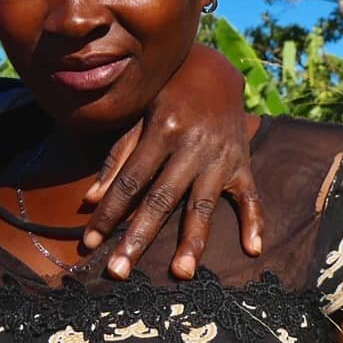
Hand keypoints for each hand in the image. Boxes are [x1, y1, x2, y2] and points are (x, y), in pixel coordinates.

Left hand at [81, 44, 261, 279]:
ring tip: (181, 273)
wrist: (215, 69)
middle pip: (161, 198)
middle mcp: (193, 146)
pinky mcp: (244, 162)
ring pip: (203, 203)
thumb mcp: (137, 116)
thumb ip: (116, 158)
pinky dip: (254, 222)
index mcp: (162, 131)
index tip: (90, 244)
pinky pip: (251, 196)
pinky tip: (252, 250)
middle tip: (120, 272)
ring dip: (192, 240)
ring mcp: (222, 156)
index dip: (108, 213)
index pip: (129, 181)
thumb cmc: (166, 95)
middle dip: (138, 236)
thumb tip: (88, 201)